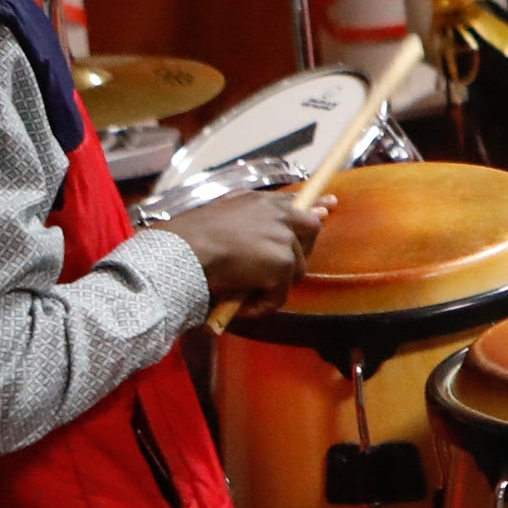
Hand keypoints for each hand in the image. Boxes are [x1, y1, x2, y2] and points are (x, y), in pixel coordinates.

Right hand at [173, 191, 326, 308]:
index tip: (328, 207)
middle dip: (298, 252)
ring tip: (243, 291)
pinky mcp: (282, 262)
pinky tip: (240, 306)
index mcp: (258, 201)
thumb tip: (269, 234)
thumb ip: (247, 220)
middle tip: (275, 272)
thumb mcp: (219, 218)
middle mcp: (276, 213)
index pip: (296, 202)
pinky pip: (280, 295)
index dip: (313, 207)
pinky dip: (261, 306)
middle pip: (311, 229)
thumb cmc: (186, 240)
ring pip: (296, 269)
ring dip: (274, 284)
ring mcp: (282, 237)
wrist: (179, 254)